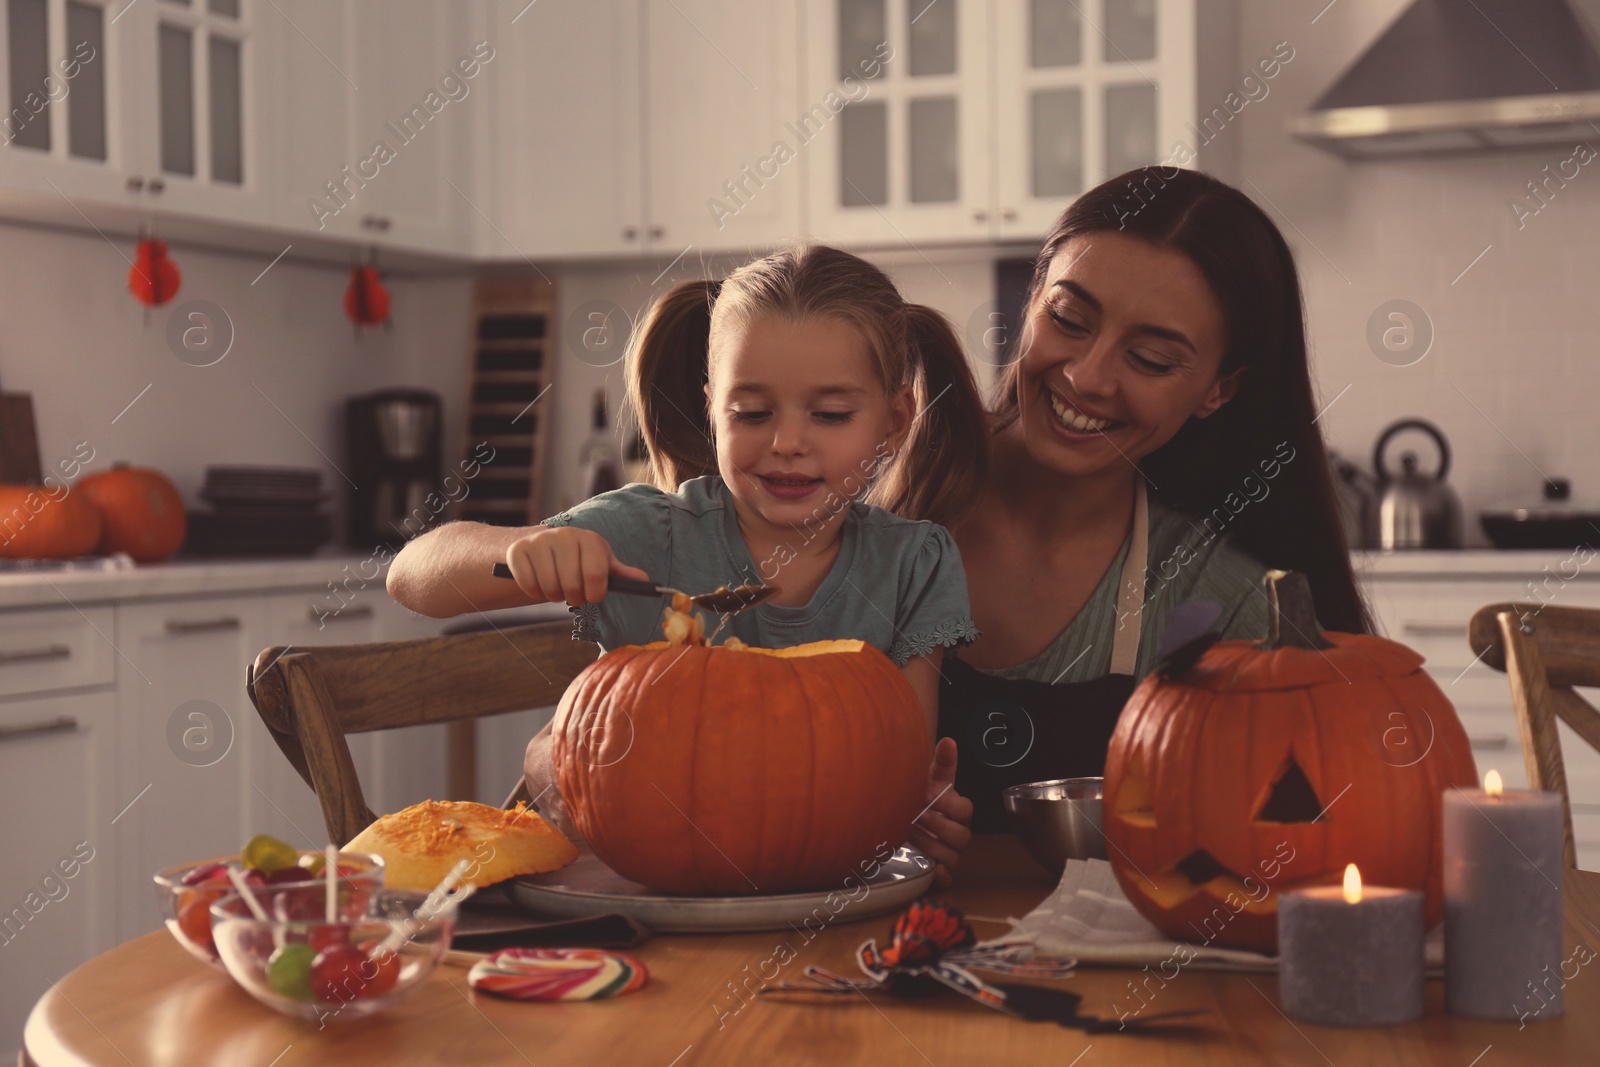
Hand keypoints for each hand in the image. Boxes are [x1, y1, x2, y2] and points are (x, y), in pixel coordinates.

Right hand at [505, 526, 649, 606]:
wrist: (540, 549)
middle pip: (572, 585)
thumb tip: (645, 579)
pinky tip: (538, 583)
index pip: (597, 574)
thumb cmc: (577, 561)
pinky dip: (533, 592)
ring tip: (556, 587)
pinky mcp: (518, 550)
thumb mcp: (600, 564)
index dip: (595, 593)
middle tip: (572, 595)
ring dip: (553, 596)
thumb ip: (620, 574)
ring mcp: (539, 541)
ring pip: (549, 587)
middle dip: (574, 598)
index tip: (592, 597)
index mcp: (589, 539)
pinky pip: (528, 584)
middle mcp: (564, 535)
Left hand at [909, 737, 971, 887]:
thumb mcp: (931, 778)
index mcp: (960, 810)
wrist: (906, 812)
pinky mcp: (939, 867)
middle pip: (961, 836)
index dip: (947, 804)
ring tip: (910, 833)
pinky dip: (942, 875)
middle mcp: (958, 831)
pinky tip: (932, 869)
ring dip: (932, 846)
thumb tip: (948, 741)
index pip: (964, 809)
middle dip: (937, 825)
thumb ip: (943, 763)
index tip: (928, 795)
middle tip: (916, 815)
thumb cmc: (923, 795)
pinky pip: (948, 877)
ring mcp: (950, 851)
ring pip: (953, 856)